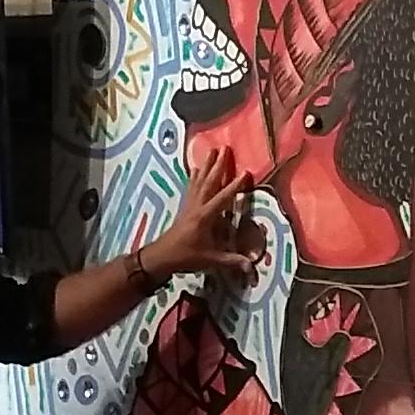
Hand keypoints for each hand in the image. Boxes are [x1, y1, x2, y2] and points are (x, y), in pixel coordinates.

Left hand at [135, 153, 263, 288]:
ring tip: (212, 151)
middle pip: (209, 182)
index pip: (222, 198)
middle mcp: (197, 207)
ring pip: (200, 181)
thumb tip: (251, 266)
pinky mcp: (185, 207)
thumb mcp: (210, 260)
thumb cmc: (186, 257)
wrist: (162, 256)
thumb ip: (230, 261)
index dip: (234, 186)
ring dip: (207, 166)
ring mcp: (190, 205)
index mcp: (205, 217)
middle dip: (218, 165)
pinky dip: (195, 177)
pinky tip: (197, 168)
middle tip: (225, 148)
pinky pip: (192, 187)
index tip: (245, 172)